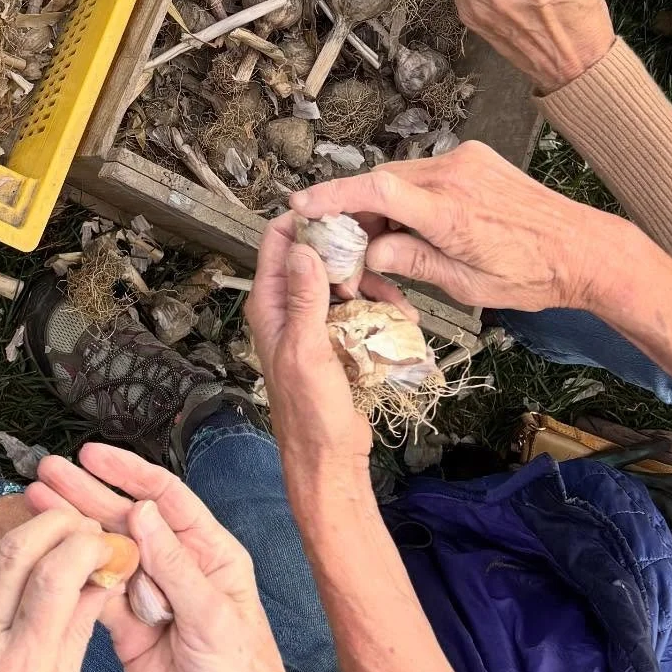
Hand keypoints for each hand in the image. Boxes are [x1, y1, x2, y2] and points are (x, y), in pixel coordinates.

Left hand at [0, 508, 114, 671]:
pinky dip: (12, 561)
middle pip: (18, 551)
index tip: (107, 542)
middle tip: (87, 524)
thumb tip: (101, 583)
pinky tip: (36, 565)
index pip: (54, 578)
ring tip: (66, 537)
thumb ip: (76, 637)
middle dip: (57, 523)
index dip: (85, 545)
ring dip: (33, 535)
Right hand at [27, 443, 326, 671]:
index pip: (166, 498)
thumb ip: (175, 567)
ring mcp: (150, 598)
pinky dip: (73, 577)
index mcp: (211, 554)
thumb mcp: (214, 619)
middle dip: (87, 494)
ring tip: (36, 501)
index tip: (92, 455)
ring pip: (105, 554)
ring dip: (73, 529)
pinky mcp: (128, 630)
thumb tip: (144, 511)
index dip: (128, 472)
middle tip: (48, 472)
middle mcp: (177, 568)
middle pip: (126, 519)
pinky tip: (48, 554)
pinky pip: (97, 595)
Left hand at [246, 221, 381, 483]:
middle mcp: (287, 308)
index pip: (277, 243)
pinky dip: (378, 308)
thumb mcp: (307, 350)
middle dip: (346, 252)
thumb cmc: (310, 412)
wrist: (330, 458)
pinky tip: (402, 316)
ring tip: (396, 298)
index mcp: (269, 305)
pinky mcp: (337, 340)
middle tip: (377, 255)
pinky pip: (357, 310)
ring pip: (341, 283)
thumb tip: (301, 247)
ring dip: (369, 284)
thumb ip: (304, 299)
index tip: (340, 213)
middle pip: (314, 257)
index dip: (304, 222)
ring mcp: (313, 324)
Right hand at [290, 141, 624, 315]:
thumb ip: (412, 262)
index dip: (333, 194)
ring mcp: (466, 159)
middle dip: (354, 208)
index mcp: (450, 212)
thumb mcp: (466, 285)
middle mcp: (454, 174)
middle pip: (382, 181)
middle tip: (340, 241)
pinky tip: (413, 222)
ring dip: (382, 202)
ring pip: (401, 175)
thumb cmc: (531, 276)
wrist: (585, 248)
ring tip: (382, 239)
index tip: (301, 204)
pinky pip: (425, 171)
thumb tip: (368, 253)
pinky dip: (408, 193)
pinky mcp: (475, 156)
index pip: (377, 190)